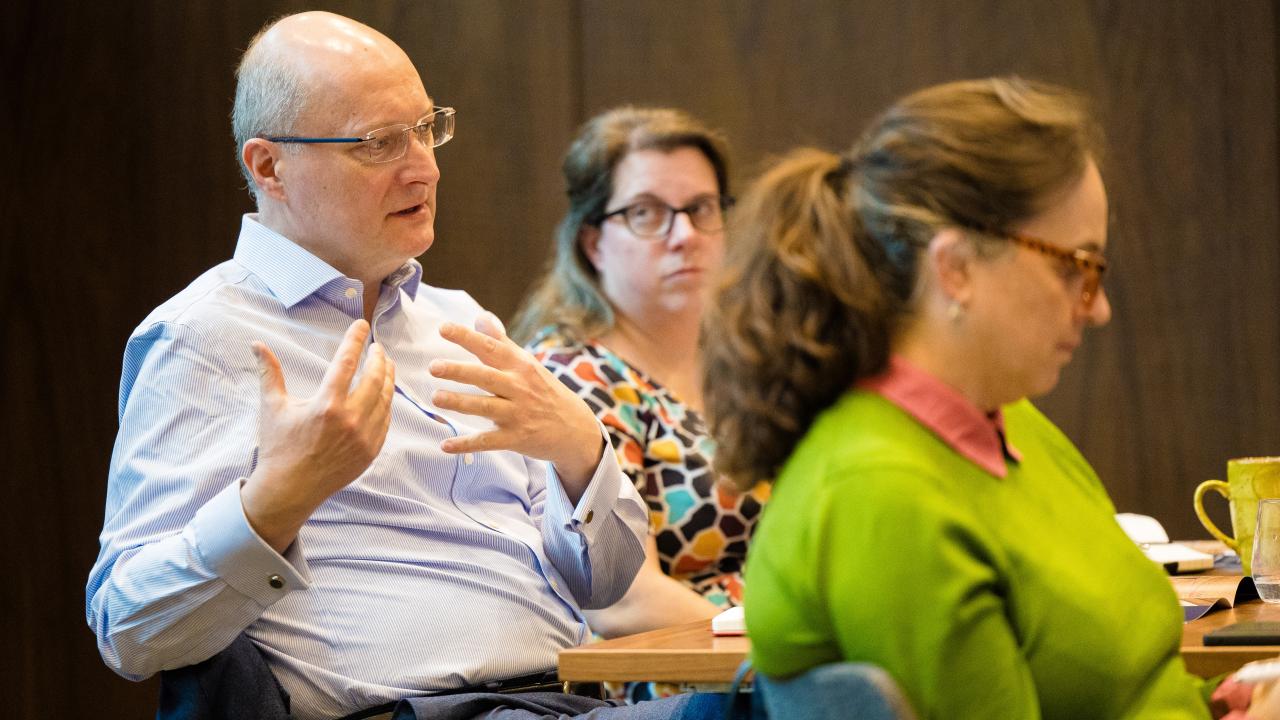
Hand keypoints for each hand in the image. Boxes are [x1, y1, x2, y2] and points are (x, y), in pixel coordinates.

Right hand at [241, 319, 395, 551]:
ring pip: (385, 399)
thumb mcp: (272, 407)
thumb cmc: (278, 447)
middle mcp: (350, 420)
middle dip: (378, 358)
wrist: (290, 489)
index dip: (355, 340)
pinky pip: (386, 420)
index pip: (346, 362)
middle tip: (377, 348)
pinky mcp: (371, 450)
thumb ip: (269, 372)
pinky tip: (383, 394)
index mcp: (326, 405)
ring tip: (385, 365)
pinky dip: (386, 403)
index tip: (362, 325)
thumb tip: (256, 344)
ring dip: (387, 378)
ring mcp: (364, 437)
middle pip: (375, 378)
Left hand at [429, 312, 603, 498]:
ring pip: (485, 407)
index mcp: (521, 366)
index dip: (467, 337)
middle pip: (486, 377)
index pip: (490, 347)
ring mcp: (518, 414)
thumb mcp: (528, 364)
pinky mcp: (516, 439)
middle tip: (434, 367)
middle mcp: (519, 388)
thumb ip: (501, 342)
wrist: (575, 428)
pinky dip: (466, 444)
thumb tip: (481, 316)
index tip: (443, 329)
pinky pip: (487, 442)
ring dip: (460, 402)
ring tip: (436, 397)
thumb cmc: (544, 391)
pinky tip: (445, 445)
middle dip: (459, 371)